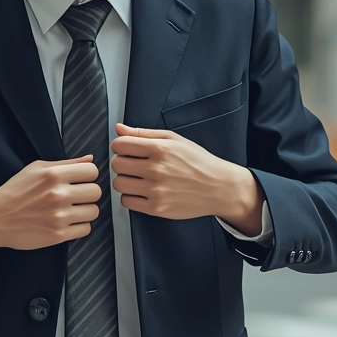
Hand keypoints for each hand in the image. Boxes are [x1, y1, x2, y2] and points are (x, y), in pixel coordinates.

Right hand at [0, 156, 101, 257]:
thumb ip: (66, 163)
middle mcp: (58, 195)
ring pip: (93, 211)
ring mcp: (59, 216)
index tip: (81, 180)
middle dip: (88, 193)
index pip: (92, 171)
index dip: (88, 175)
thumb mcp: (36, 169)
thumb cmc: (14, 192)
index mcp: (53, 175)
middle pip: (96, 192)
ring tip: (71, 209)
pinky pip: (85, 229)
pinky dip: (79, 226)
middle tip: (76, 196)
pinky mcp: (58, 235)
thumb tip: (89, 159)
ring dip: (85, 211)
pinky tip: (66, 221)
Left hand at [110, 123, 264, 233]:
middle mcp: (156, 169)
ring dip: (125, 180)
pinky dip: (131, 197)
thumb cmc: (198, 162)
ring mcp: (156, 190)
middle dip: (123, 163)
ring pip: (119, 184)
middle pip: (117, 164)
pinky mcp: (156, 208)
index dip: (121, 147)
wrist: (219, 188)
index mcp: (160, 148)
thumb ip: (143, 133)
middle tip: (134, 165)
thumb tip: (119, 128)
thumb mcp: (174, 140)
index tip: (128, 150)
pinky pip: (126, 202)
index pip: (119, 145)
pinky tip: (143, 192)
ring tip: (139, 179)